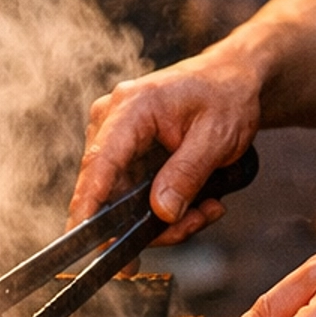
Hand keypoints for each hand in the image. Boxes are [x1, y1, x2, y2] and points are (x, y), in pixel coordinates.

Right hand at [70, 46, 261, 242]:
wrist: (232, 80)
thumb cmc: (226, 96)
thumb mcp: (216, 137)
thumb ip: (186, 174)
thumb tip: (161, 211)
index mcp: (131, 107)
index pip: (99, 161)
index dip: (88, 202)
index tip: (83, 236)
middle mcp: (113, 120)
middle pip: (111, 190)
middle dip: (151, 220)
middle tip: (195, 222)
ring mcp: (117, 137)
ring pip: (124, 199)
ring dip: (164, 216)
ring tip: (205, 209)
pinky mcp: (126, 152)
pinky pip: (134, 193)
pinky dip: (164, 205)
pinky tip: (197, 203)